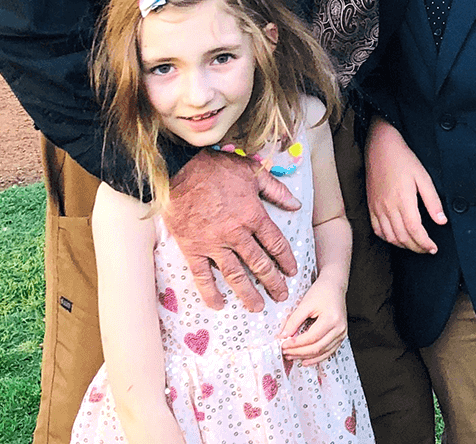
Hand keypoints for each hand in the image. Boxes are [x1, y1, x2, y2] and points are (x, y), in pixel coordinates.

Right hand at [165, 151, 299, 312]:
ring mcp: (213, 244)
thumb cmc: (216, 167)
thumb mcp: (252, 172)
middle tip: (281, 296)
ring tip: (257, 308)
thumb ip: (276, 189)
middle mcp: (236, 234)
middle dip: (272, 282)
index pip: (275, 243)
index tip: (291, 272)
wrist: (180, 169)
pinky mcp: (192, 248)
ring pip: (234, 275)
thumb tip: (296, 204)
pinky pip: (202, 275)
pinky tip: (218, 305)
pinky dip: (210, 292)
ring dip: (247, 293)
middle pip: (259, 264)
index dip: (286, 259)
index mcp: (253, 215)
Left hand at [278, 275, 348, 365]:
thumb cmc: (322, 291)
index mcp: (332, 319)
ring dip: (306, 357)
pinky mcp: (341, 336)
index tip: (284, 344)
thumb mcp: (305, 303)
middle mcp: (339, 328)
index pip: (311, 337)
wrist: (335, 286)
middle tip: (285, 352)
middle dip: (299, 352)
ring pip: (323, 352)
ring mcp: (342, 333)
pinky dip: (317, 358)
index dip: (296, 344)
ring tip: (292, 356)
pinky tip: (306, 360)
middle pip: (317, 347)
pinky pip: (329, 351)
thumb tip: (283, 335)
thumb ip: (294, 320)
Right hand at [365, 118, 445, 254]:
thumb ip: (433, 201)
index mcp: (403, 200)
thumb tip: (441, 221)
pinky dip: (388, 239)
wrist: (380, 147)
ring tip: (415, 245)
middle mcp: (388, 207)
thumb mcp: (423, 177)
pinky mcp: (370, 206)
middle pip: (403, 237)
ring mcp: (377, 208)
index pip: (415, 230)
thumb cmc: (403, 160)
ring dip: (403, 245)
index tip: (434, 248)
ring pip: (390, 237)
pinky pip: (377, 230)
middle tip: (427, 249)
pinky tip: (397, 238)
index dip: (425, 243)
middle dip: (417, 247)